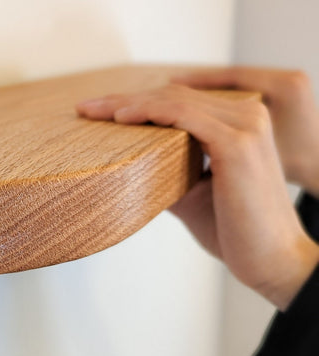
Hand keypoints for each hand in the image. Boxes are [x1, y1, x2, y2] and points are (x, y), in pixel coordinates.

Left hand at [76, 84, 318, 309]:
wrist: (272, 260)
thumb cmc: (235, 232)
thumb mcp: (191, 195)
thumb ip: (166, 172)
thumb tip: (127, 169)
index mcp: (238, 124)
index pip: (178, 102)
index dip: (136, 102)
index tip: (96, 111)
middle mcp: (246, 115)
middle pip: (172, 95)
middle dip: (122, 99)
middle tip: (84, 108)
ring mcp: (245, 125)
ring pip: (173, 101)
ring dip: (127, 103)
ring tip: (90, 111)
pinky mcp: (236, 142)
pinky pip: (182, 116)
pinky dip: (148, 112)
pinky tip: (120, 119)